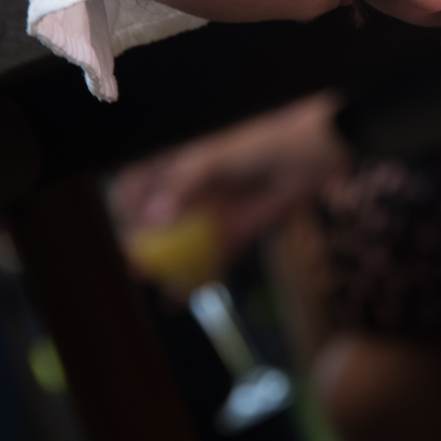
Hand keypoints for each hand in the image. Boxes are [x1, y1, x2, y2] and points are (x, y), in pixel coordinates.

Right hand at [111, 92, 350, 264]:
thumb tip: (156, 217)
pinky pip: (211, 260)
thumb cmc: (263, 142)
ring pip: (180, 246)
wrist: (313, 154)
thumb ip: (186, 181)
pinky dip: (196, 280)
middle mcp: (191, 189)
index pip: (138, 183)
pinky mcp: (234, 233)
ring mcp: (212, 213)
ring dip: (165, 268)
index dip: (127, 206)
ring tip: (154, 285)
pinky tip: (179, 298)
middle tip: (136, 265)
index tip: (127, 226)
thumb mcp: (218, 156)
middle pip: (155, 221)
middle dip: (142, 245)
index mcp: (180, 160)